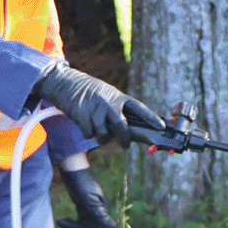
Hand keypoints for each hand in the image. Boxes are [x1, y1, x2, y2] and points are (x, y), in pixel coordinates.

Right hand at [29, 64, 164, 144]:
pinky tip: (85, 125)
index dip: (151, 118)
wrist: (65, 82)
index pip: (139, 108)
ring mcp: (95, 108)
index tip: (162, 127)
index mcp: (118, 97)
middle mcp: (109, 102)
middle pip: (121, 127)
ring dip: (102, 137)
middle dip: (125, 139)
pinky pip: (89, 133)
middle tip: (126, 145)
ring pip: (104, 133)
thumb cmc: (88, 91)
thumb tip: (128, 131)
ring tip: (98, 133)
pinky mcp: (82, 114)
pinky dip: (88, 133)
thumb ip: (116, 109)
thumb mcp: (106, 95)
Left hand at [55, 165, 116, 227]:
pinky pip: (78, 221)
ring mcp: (90, 210)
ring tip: (60, 223)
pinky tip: (62, 221)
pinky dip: (70, 223)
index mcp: (102, 211)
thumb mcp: (89, 200)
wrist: (73, 168)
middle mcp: (98, 212)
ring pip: (82, 226)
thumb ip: (99, 214)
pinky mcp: (82, 207)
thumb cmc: (82, 182)